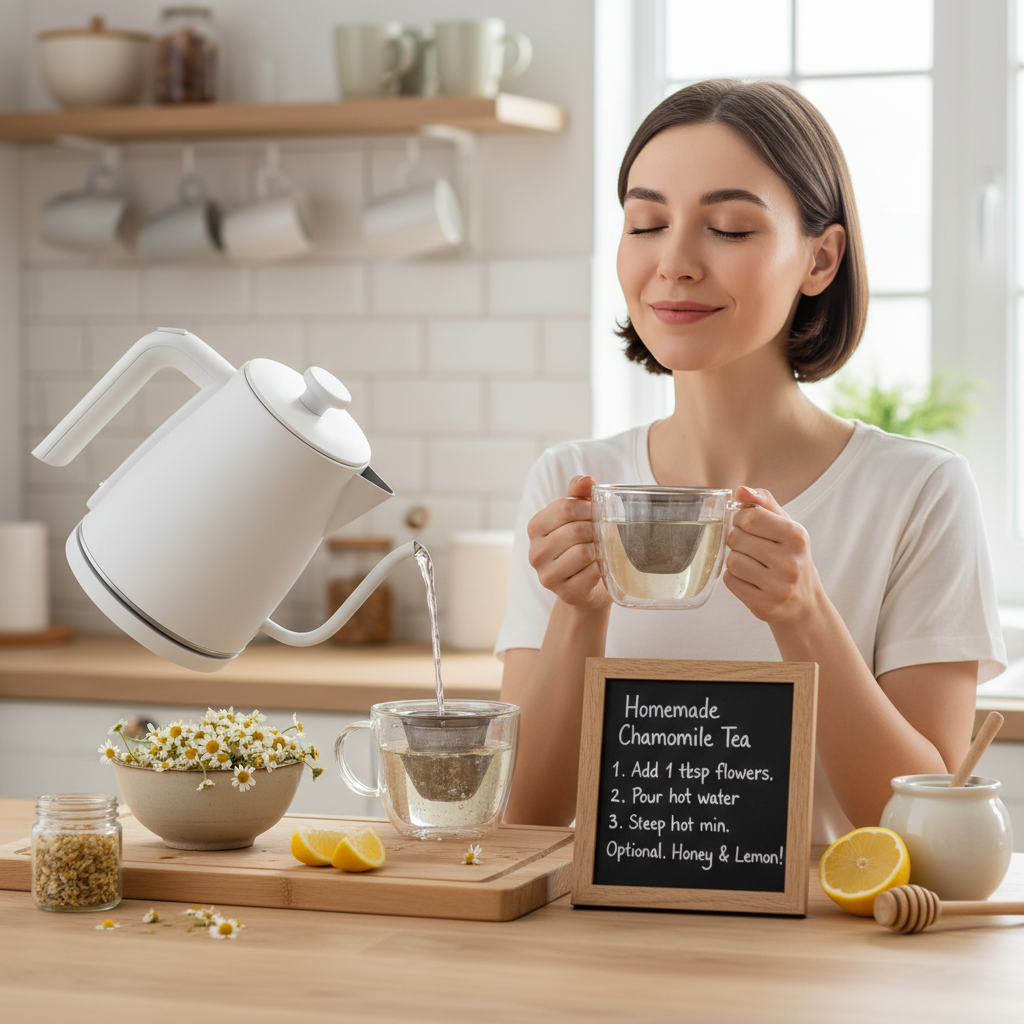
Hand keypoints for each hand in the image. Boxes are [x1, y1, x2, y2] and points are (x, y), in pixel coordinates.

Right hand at [527, 475, 611, 610]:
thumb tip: (586, 480)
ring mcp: (547, 575)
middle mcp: (535, 552)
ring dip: (599, 549)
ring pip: (582, 553)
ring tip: (602, 548)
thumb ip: (579, 494)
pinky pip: (590, 574)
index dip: (589, 508)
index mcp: (536, 527)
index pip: (565, 507)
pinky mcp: (564, 593)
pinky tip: (601, 567)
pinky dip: (601, 568)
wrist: (587, 586)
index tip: (598, 513)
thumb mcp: (579, 515)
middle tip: (605, 532)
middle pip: (575, 530)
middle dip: (597, 529)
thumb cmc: (582, 544)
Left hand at [723, 486, 824, 624]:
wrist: (805, 604)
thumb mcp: (786, 527)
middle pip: (737, 539)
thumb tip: (741, 491)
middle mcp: (791, 562)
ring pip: (732, 561)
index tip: (745, 524)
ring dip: (735, 560)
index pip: (751, 517)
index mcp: (797, 537)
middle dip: (737, 540)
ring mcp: (778, 587)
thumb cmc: (792, 558)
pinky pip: (730, 581)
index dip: (740, 518)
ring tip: (752, 565)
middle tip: (751, 548)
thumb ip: (764, 504)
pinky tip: (750, 581)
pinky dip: (734, 579)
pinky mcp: (764, 605)